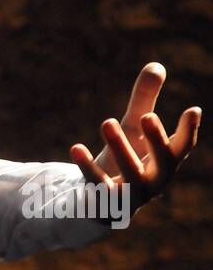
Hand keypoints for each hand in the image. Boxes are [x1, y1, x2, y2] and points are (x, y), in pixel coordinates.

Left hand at [69, 62, 201, 218]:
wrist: (101, 201)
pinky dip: (88, 167)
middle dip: (156, 140)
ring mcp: (132, 195)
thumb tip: (157, 65)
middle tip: (146, 116)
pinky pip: (98, 186)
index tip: (193, 110)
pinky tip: (76, 147)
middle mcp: (155, 180)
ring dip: (120, 147)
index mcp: (165, 162)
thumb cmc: (124, 157)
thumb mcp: (132, 127)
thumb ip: (144, 99)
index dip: (189, 130)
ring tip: (107, 121)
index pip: (183, 147)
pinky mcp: (106, 204)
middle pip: (163, 162)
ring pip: (131, 173)